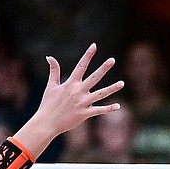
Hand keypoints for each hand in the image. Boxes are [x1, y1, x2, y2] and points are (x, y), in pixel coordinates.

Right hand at [15, 43, 122, 157]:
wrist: (47, 122)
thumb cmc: (48, 104)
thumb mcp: (51, 86)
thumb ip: (54, 71)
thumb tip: (49, 57)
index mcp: (70, 83)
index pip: (81, 66)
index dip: (88, 55)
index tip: (94, 46)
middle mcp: (78, 91)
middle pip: (94, 77)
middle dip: (103, 68)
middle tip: (112, 60)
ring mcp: (83, 102)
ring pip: (101, 94)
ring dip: (112, 88)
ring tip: (122, 83)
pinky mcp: (85, 114)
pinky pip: (99, 110)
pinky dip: (108, 109)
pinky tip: (118, 106)